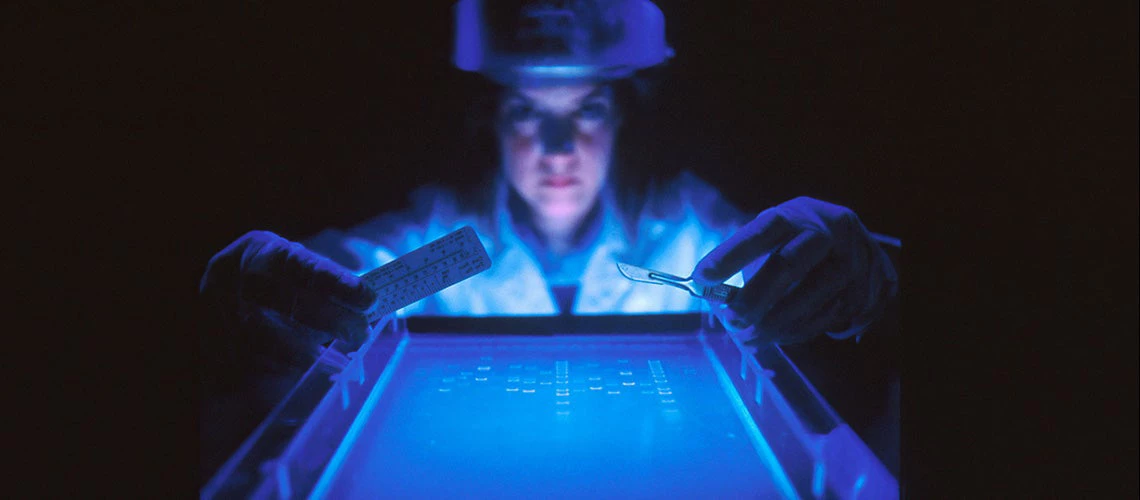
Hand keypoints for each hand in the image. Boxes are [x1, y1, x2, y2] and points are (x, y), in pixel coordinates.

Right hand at [199, 230, 377, 371]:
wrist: (226, 293)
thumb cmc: (277, 283)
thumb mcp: (299, 272)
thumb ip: (331, 287)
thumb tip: (374, 309)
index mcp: (258, 251)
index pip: (303, 266)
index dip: (338, 283)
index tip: (370, 299)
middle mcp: (231, 277)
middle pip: (283, 300)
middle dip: (328, 319)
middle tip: (360, 333)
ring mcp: (214, 312)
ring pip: (262, 337)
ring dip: (305, 354)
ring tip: (339, 363)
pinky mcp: (209, 344)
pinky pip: (246, 363)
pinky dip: (280, 371)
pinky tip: (306, 376)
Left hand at [693, 197, 897, 343]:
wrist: (855, 242)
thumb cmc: (796, 242)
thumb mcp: (772, 239)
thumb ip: (745, 262)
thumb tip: (712, 294)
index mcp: (796, 214)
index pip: (760, 231)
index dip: (730, 254)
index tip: (701, 278)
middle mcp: (828, 231)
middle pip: (788, 265)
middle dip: (755, 298)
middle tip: (732, 321)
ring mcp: (852, 258)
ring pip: (812, 296)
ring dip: (775, 324)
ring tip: (749, 337)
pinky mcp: (867, 287)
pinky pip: (828, 316)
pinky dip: (798, 331)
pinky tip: (778, 336)